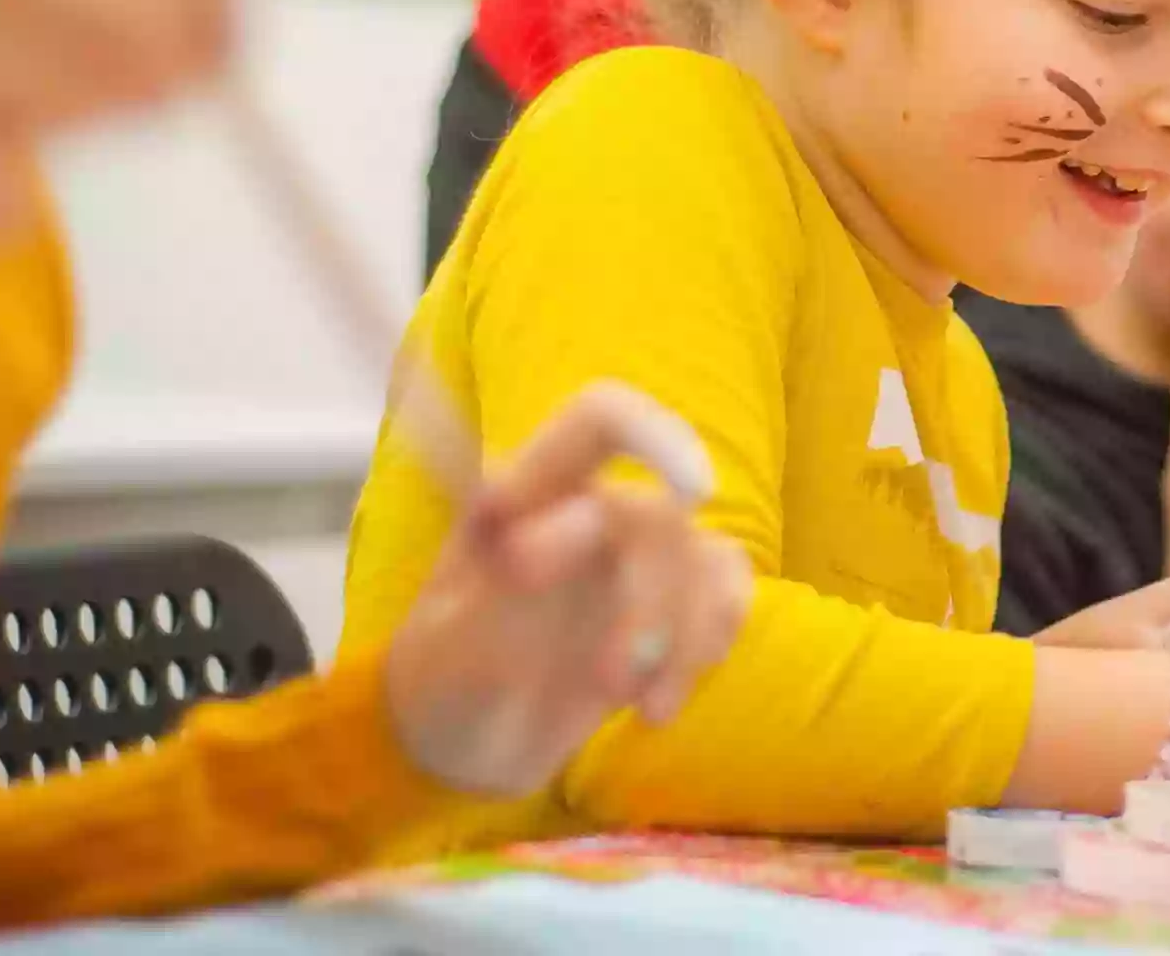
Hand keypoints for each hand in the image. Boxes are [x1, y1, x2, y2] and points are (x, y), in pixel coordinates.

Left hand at [382, 384, 752, 797]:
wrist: (463, 749)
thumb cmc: (444, 687)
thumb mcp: (453, 652)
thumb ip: (512, 583)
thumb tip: (589, 514)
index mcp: (524, 492)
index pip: (601, 422)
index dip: (655, 435)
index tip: (695, 491)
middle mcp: (589, 506)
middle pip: (663, 517)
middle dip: (652, 604)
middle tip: (612, 685)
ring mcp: (635, 553)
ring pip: (705, 557)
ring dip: (683, 639)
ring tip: (636, 708)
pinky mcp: (673, 599)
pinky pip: (725, 594)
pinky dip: (706, 650)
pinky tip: (658, 703)